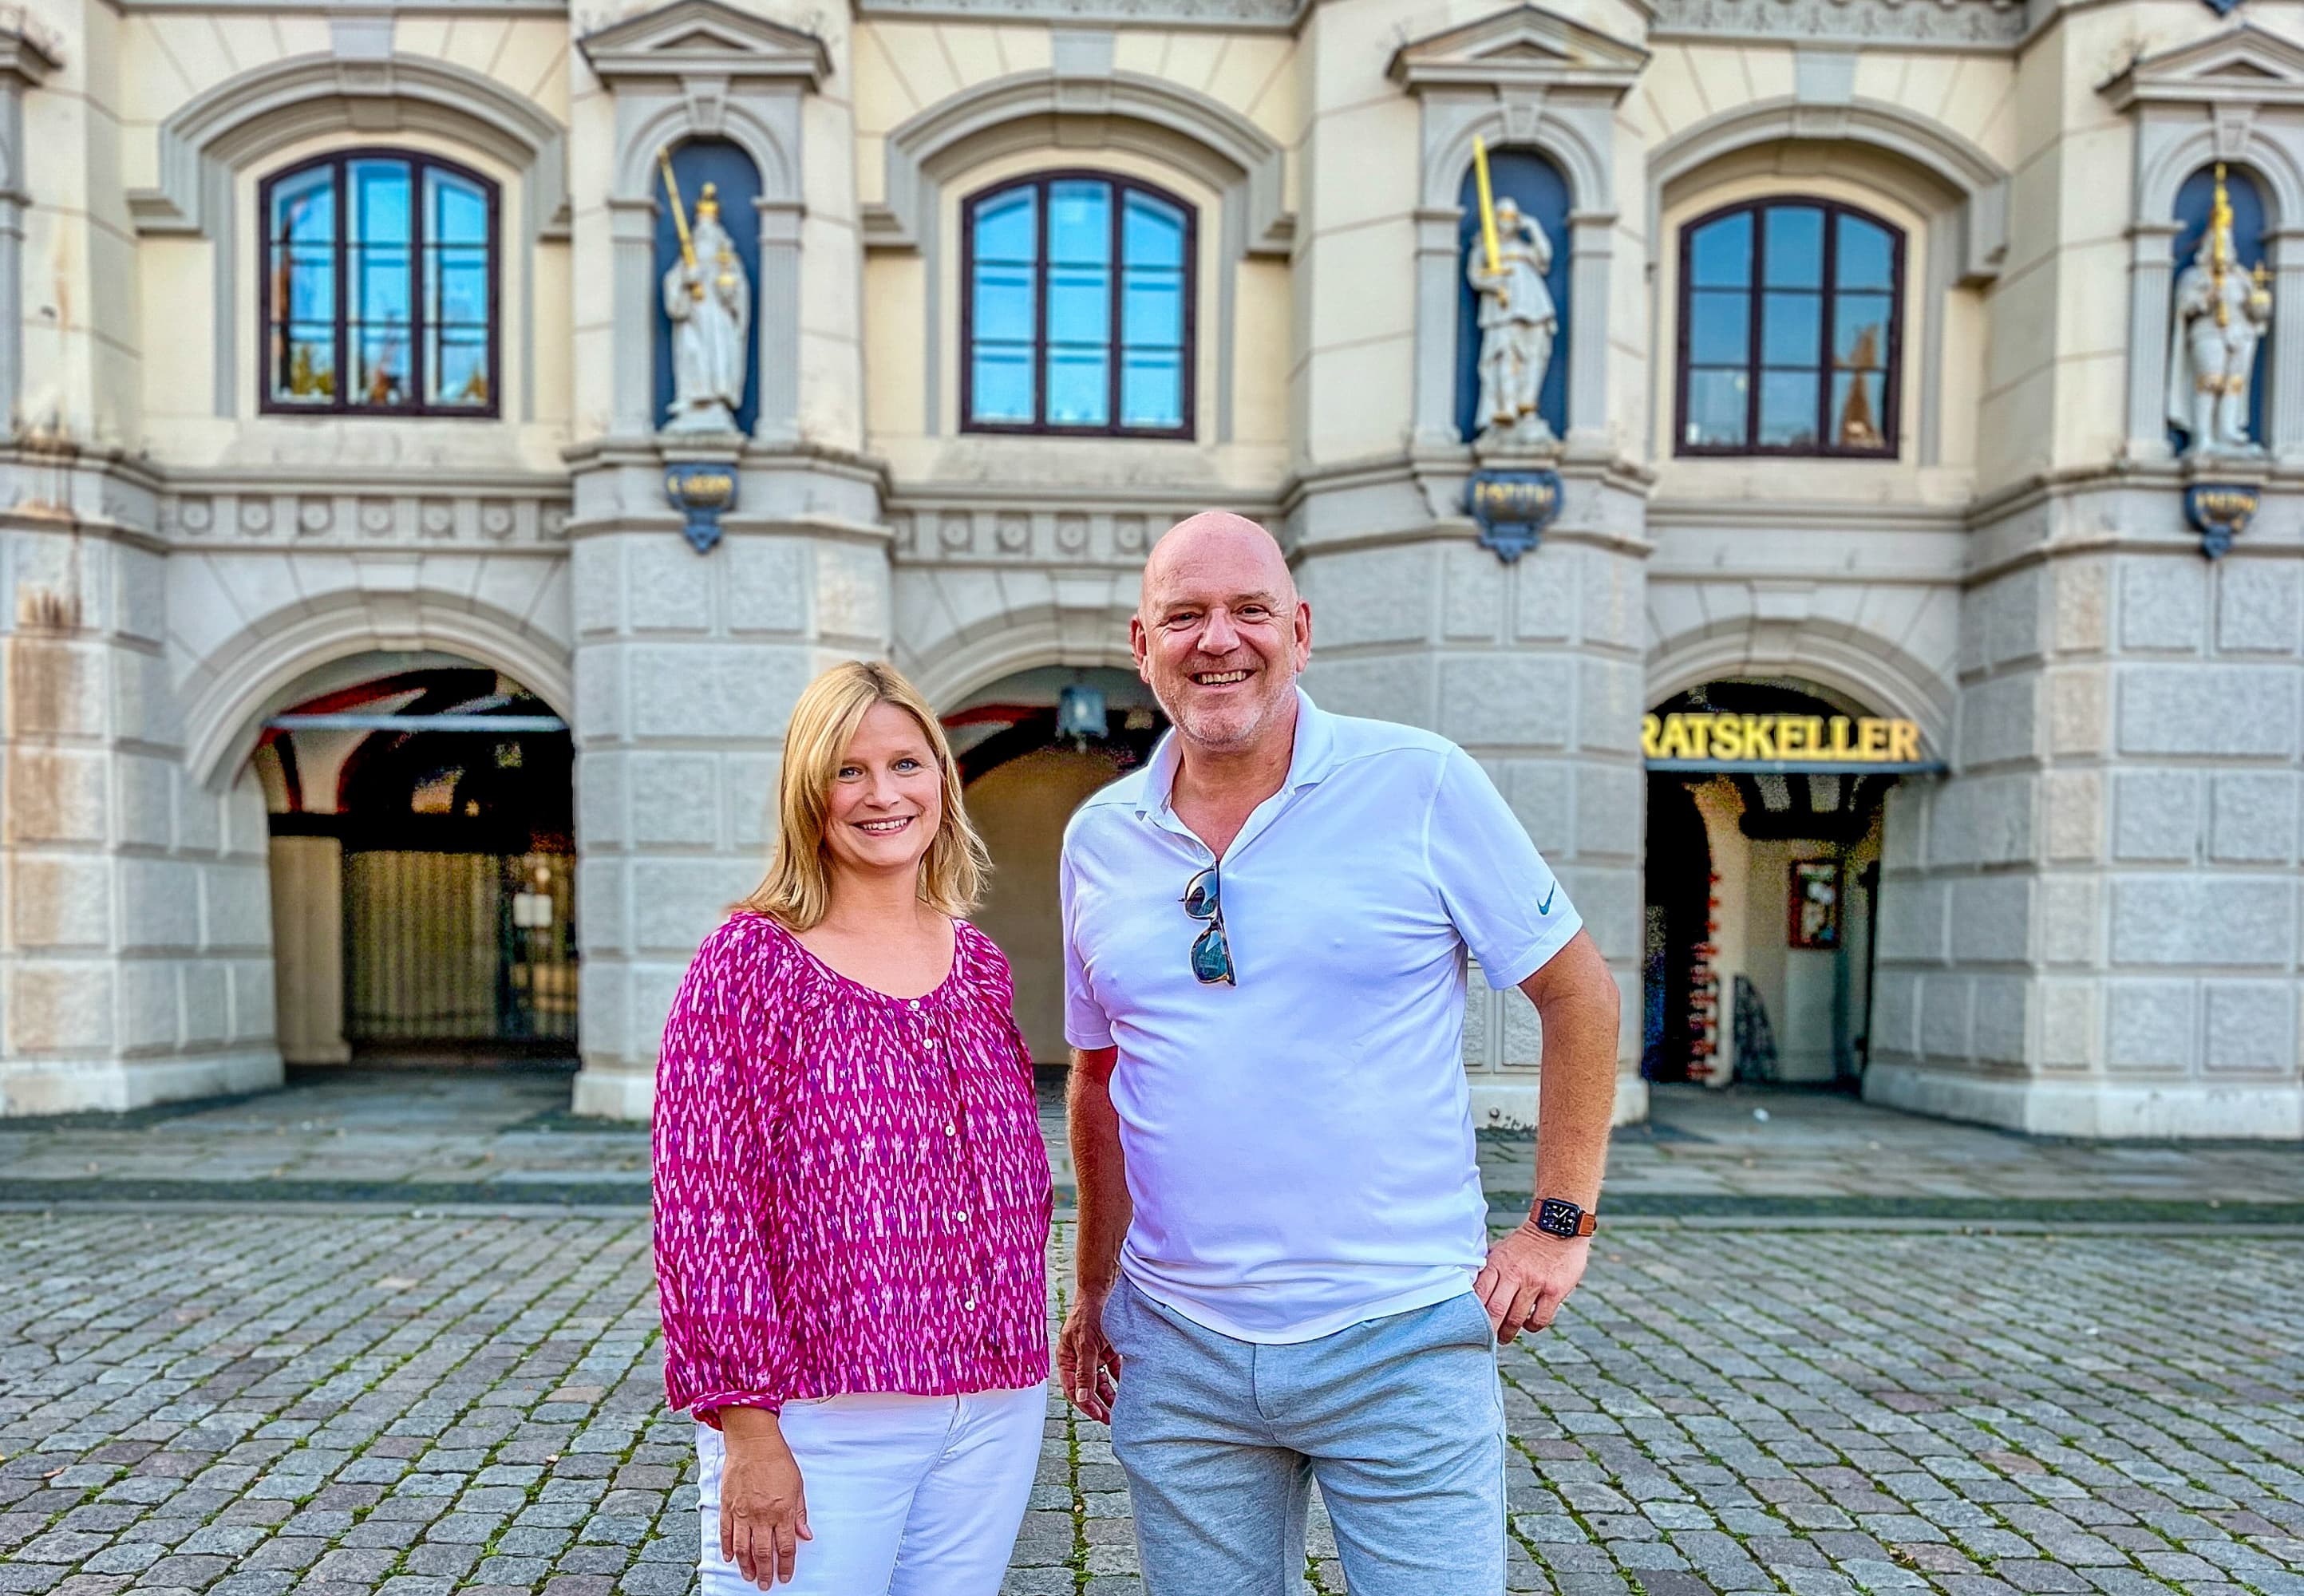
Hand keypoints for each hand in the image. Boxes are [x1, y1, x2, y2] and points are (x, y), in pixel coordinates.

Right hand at [718, 1413, 811, 1587]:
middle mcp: (761, 1516)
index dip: (786, 1565)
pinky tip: (730, 1558)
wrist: (753, 1443)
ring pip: (742, 1548)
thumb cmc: (777, 1461)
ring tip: (749, 1577)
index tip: (785, 1576)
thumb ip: (800, 1513)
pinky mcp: (727, 1506)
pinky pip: (726, 1533)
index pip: (785, 1547)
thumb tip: (805, 1535)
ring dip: (746, 1566)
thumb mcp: (797, 1485)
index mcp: (782, 1511)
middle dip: (765, 1572)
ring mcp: (742, 1513)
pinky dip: (727, 1548)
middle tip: (765, 1584)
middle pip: (762, 1553)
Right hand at [1057, 1285, 1122, 1422]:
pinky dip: (1119, 1381)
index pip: (1072, 1389)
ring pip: (1101, 1382)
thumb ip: (1085, 1373)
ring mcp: (1093, 1356)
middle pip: (1087, 1388)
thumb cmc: (1089, 1314)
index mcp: (1066, 1359)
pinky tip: (1129, 1390)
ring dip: (1109, 1395)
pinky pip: (1113, 1371)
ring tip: (1120, 1410)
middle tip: (1111, 1419)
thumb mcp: (1086, 1344)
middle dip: (1098, 1404)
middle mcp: (1079, 1359)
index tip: (1098, 1415)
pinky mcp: (1107, 1351)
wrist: (1103, 1289)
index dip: (1084, 1404)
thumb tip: (1081, 1398)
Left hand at [1474, 1221, 1590, 1342]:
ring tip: (1505, 1336)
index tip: (1470, 1324)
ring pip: (1516, 1318)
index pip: (1479, 1293)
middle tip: (1485, 1339)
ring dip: (1508, 1333)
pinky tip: (1529, 1324)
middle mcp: (1514, 1274)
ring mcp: (1535, 1283)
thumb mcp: (1502, 1249)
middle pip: (1495, 1310)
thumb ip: (1488, 1268)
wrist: (1559, 1226)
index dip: (1473, 1313)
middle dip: (1489, 1330)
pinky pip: (1540, 1319)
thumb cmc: (1527, 1243)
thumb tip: (1470, 1287)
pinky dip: (1531, 1327)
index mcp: (1497, 1263)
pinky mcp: (1554, 1291)